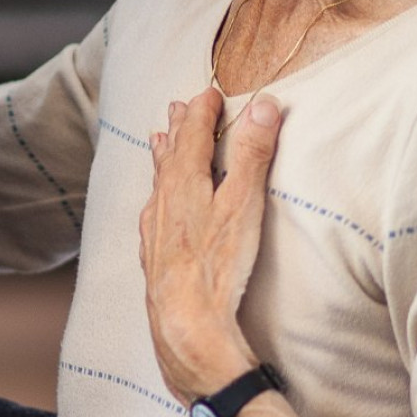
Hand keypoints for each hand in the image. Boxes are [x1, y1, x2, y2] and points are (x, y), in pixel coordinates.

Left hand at [139, 86, 281, 404]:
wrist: (185, 324)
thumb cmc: (217, 265)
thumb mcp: (244, 204)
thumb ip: (253, 154)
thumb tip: (264, 105)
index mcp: (185, 183)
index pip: (193, 135)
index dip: (203, 111)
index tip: (210, 92)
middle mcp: (163, 201)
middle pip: (170, 154)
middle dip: (178, 128)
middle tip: (177, 107)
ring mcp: (155, 230)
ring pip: (157, 182)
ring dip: (162, 157)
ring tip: (157, 139)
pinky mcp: (154, 256)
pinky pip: (152, 212)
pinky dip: (156, 195)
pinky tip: (154, 206)